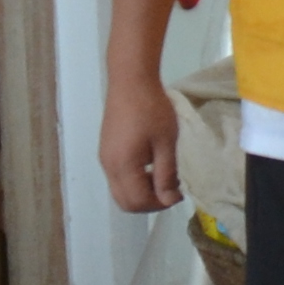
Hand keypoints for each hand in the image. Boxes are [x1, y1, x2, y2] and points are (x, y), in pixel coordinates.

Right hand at [97, 74, 183, 215]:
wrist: (131, 80)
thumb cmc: (152, 109)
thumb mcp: (165, 143)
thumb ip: (166, 174)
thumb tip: (168, 199)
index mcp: (123, 166)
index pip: (137, 202)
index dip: (159, 204)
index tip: (178, 192)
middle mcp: (108, 166)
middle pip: (125, 202)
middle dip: (149, 203)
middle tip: (171, 189)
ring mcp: (104, 158)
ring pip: (120, 191)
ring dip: (142, 192)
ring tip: (163, 176)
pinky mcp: (106, 150)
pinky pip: (118, 178)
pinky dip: (135, 181)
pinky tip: (151, 165)